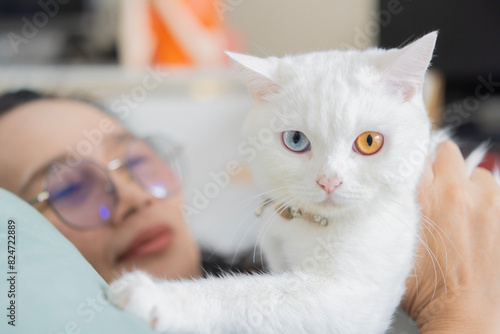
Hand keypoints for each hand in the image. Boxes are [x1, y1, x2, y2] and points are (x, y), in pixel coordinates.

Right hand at [401, 141, 499, 332]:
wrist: (465, 313)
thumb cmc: (426, 289)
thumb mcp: (392, 246)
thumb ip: (389, 214)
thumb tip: (384, 197)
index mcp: (421, 198)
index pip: (414, 157)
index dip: (411, 165)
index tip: (411, 173)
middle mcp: (454, 193)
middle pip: (446, 152)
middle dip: (440, 165)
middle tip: (436, 184)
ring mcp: (486, 202)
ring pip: (476, 172)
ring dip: (468, 184)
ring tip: (461, 206)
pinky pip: (495, 192)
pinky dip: (486, 200)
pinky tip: (478, 219)